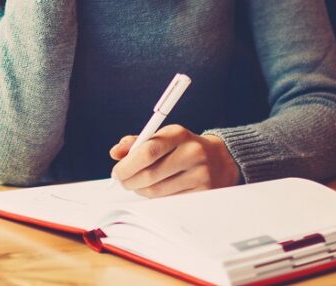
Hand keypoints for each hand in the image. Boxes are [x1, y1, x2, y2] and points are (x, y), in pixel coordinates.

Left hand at [109, 124, 241, 197]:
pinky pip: (168, 200)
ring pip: (157, 190)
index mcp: (178, 134)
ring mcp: (199, 174)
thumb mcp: (163, 138)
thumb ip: (138, 143)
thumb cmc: (183, 148)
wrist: (220, 160)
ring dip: (140, 190)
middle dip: (129, 181)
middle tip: (121, 181)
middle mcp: (191, 153)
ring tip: (137, 185)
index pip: (148, 151)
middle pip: (150, 174)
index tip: (117, 171)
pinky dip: (154, 198)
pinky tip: (154, 190)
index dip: (127, 164)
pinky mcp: (202, 193)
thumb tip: (115, 152)